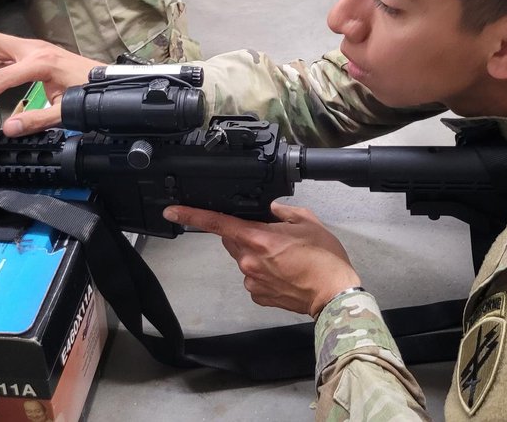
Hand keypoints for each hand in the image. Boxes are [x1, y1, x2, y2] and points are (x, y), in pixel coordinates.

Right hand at [0, 31, 101, 134]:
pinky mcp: (33, 55)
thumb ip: (38, 120)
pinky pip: (2, 54)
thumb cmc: (90, 90)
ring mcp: (32, 50)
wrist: (107, 79)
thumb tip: (10, 128)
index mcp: (40, 62)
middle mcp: (33, 50)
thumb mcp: (67, 109)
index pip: (0, 77)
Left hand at [163, 201, 361, 317]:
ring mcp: (252, 281)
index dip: (192, 215)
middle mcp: (249, 260)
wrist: (334, 294)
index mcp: (258, 238)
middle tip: (271, 235)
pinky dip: (263, 272)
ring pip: (243, 259)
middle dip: (244, 233)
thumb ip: (284, 212)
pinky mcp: (257, 296)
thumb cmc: (324, 259)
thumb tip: (272, 210)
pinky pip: (253, 278)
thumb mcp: (308, 222)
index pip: (217, 223)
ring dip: (256, 254)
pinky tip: (284, 273)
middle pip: (232, 239)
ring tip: (286, 258)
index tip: (173, 211)